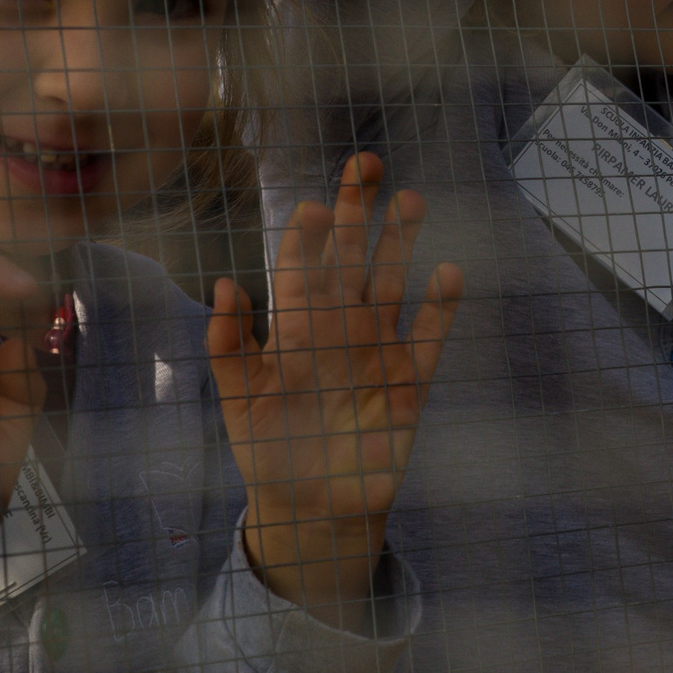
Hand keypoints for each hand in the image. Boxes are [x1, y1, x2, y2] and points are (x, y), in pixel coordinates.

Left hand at [209, 155, 462, 630]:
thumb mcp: (238, 401)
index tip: (315, 206)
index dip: (308, 238)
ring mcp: (378, 351)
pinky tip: (449, 272)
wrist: (313, 509)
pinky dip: (440, 308)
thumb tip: (222, 282)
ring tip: (410, 199)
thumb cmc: (269, 450)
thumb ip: (228, 346)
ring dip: (400, 243)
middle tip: (366, 163)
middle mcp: (340, 330)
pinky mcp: (411, 383)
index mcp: (296, 330)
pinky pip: (430, 337)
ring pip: (390, 284)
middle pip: (351, 260)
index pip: (302, 270)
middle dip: (358, 213)